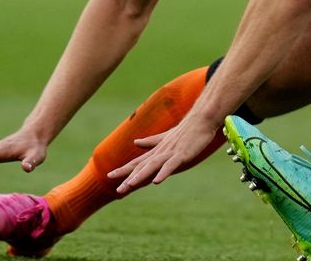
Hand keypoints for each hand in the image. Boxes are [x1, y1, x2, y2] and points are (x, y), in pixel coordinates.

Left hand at [105, 111, 221, 191]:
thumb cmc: (185, 129)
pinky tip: (156, 181)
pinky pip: (170, 165)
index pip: (137, 162)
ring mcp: (170, 153)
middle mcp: (160, 152)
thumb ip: (150, 142)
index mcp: (156, 150)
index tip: (109, 176)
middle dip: (129, 178)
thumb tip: (135, 142)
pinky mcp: (181, 154)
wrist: (201, 119)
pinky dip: (163, 173)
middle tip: (117, 190)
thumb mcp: (165, 138)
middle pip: (142, 166)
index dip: (123, 169)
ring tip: (130, 185)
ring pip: (152, 166)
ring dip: (141, 176)